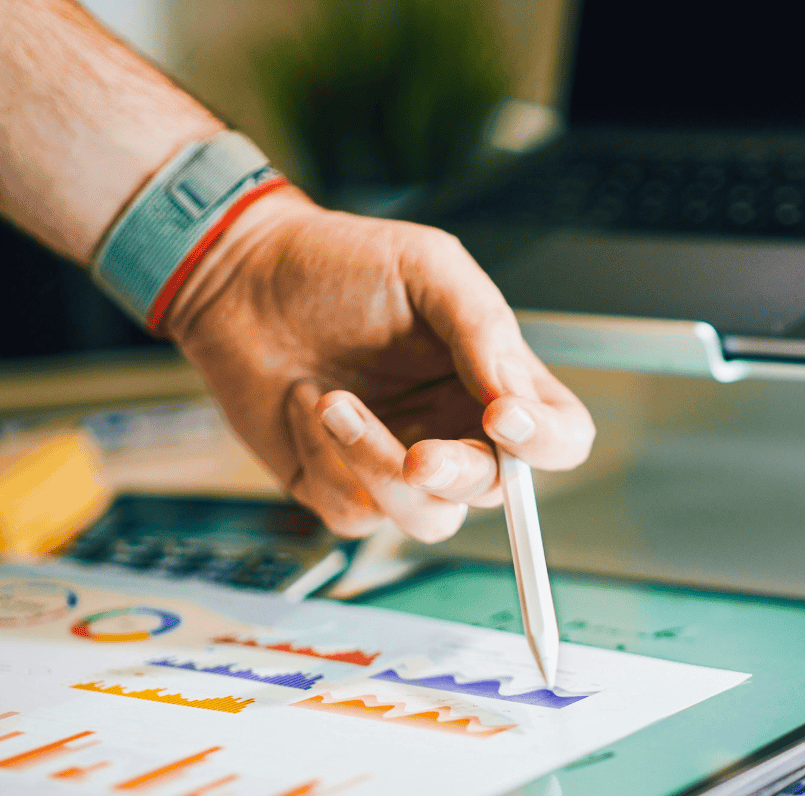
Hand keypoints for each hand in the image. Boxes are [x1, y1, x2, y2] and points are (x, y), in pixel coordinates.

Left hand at [162, 187, 593, 541]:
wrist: (240, 279)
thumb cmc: (336, 265)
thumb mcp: (425, 267)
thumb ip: (482, 328)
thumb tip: (516, 398)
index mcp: (494, 383)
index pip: (560, 437)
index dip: (546, 443)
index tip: (504, 417)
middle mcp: (457, 432)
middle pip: (497, 492)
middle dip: (457, 474)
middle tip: (421, 454)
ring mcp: (401, 467)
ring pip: (429, 517)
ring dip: (379, 466)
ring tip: (332, 402)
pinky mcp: (343, 488)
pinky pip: (357, 512)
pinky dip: (327, 462)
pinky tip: (306, 410)